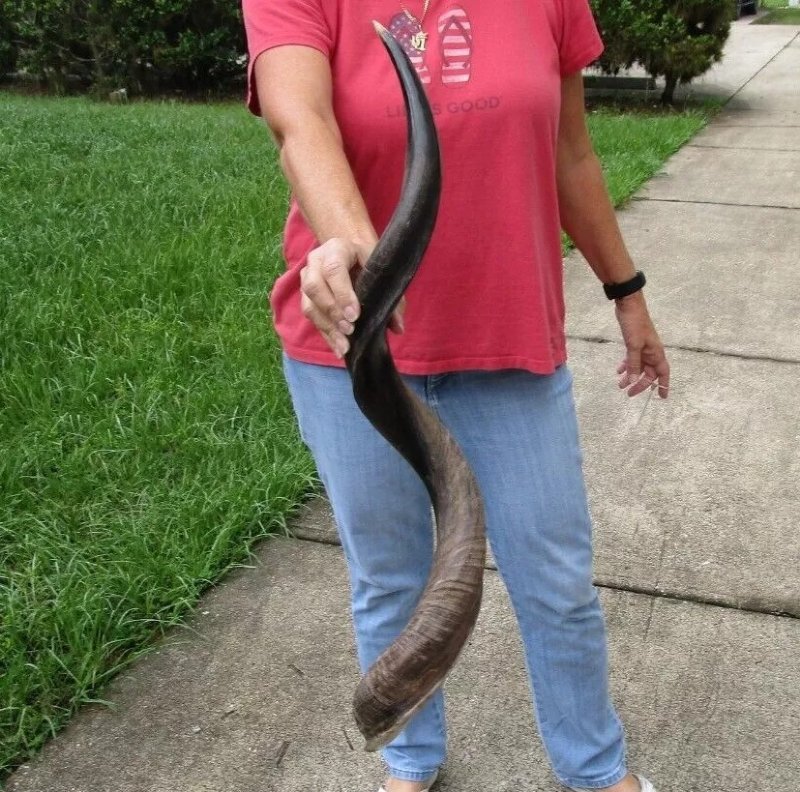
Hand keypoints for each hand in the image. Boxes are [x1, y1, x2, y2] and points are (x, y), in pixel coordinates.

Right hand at [300, 238, 404, 357]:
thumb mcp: (382, 272)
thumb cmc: (368, 263)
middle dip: (332, 312)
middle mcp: (316, 262)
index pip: (333, 270)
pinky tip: (338, 348)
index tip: (355, 315)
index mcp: (336, 249)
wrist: (351, 254)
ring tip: (344, 345)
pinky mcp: (305, 297)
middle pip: (314, 287)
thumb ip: (392, 298)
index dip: (342, 293)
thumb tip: (398, 327)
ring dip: (327, 328)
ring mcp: (307, 279)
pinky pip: (311, 318)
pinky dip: (326, 335)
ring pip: (309, 306)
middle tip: (349, 330)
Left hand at [614, 292, 669, 397]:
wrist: (629, 305)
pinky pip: (632, 359)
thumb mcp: (633, 346)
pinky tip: (618, 371)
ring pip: (639, 367)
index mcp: (656, 353)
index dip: (663, 385)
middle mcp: (651, 352)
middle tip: (628, 393)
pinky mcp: (634, 343)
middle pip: (649, 373)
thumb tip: (634, 380)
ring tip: (620, 385)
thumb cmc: (634, 324)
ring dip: (631, 376)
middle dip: (640, 384)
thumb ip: (633, 364)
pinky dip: (626, 365)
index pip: (662, 373)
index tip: (662, 398)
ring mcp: (642, 347)